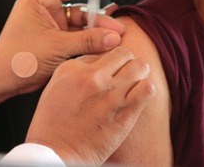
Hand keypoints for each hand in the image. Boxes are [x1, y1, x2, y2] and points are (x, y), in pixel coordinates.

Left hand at [0, 0, 129, 115]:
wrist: (1, 80)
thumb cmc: (16, 59)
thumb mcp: (56, 47)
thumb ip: (87, 40)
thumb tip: (112, 36)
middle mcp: (45, 7)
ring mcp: (51, 22)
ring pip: (82, 17)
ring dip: (99, 24)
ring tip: (117, 31)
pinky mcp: (56, 37)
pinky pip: (79, 32)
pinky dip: (93, 36)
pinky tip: (107, 38)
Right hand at [26, 47, 155, 165]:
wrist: (56, 153)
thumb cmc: (55, 121)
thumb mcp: (57, 84)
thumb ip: (79, 68)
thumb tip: (103, 59)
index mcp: (73, 67)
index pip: (104, 49)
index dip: (110, 60)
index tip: (110, 70)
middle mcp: (92, 77)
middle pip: (125, 53)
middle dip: (128, 62)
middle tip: (126, 74)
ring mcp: (110, 94)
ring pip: (141, 67)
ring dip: (140, 74)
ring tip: (134, 84)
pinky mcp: (125, 112)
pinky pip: (148, 88)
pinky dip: (146, 90)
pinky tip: (139, 97)